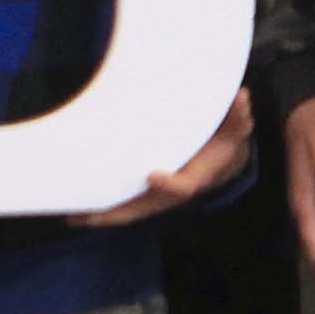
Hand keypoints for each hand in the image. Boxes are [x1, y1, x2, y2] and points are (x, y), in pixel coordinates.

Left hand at [78, 89, 254, 231]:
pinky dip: (104, 209)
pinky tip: (79, 212)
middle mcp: (174, 191)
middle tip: (89, 215)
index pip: (183, 187)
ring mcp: (159, 196)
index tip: (152, 175)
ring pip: (130, 210)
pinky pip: (126, 204)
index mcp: (196, 176)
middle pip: (146, 208)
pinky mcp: (149, 193)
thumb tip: (241, 96)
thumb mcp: (236, 128)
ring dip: (103, 215)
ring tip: (73, 217)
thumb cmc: (225, 143)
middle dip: (119, 213)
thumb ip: (238, 115)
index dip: (170, 184)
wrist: (224, 163)